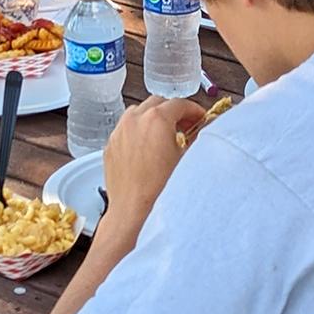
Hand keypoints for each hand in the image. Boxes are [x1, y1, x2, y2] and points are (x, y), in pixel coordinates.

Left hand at [99, 96, 204, 238]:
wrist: (134, 210)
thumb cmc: (161, 189)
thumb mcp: (187, 160)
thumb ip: (197, 139)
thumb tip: (202, 130)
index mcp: (157, 119)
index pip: (179, 104)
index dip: (194, 110)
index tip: (200, 118)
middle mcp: (135, 119)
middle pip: (158, 103)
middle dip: (173, 111)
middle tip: (186, 125)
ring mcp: (120, 130)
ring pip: (138, 112)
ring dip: (153, 118)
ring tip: (165, 135)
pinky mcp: (111, 143)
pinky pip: (126, 128)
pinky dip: (138, 130)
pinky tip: (147, 147)